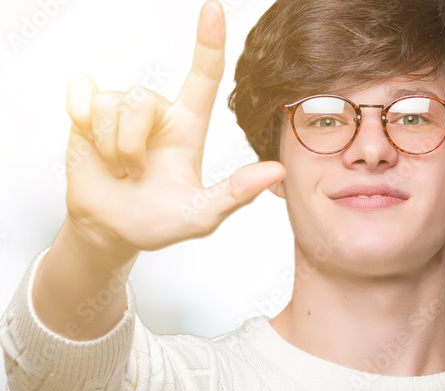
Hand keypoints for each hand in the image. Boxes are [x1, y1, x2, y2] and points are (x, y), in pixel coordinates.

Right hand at [63, 0, 284, 255]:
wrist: (111, 230)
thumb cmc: (159, 222)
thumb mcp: (201, 215)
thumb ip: (237, 194)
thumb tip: (278, 171)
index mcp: (189, 129)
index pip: (204, 78)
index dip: (208, 43)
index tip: (214, 9)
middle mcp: (157, 112)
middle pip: (143, 99)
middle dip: (130, 144)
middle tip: (133, 174)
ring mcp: (121, 108)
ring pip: (112, 104)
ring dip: (109, 146)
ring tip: (117, 167)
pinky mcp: (87, 109)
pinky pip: (82, 95)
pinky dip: (83, 125)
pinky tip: (90, 144)